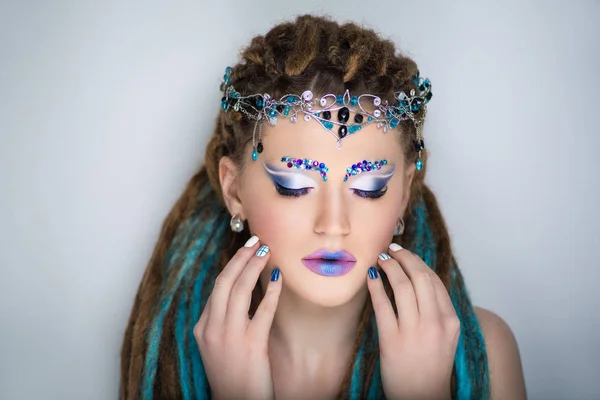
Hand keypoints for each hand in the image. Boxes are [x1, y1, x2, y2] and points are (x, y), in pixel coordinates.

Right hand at [193, 236, 281, 399]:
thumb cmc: (232, 374)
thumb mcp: (217, 346)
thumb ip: (222, 321)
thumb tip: (239, 294)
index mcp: (202, 328)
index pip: (217, 288)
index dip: (232, 266)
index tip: (245, 251)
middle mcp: (212, 329)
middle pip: (224, 282)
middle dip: (240, 258)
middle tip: (255, 241)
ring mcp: (230, 336)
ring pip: (239, 290)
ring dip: (253, 266)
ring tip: (265, 251)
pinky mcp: (251, 345)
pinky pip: (263, 310)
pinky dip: (271, 291)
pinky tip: (279, 278)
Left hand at [367, 244, 459, 399]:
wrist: (422, 396)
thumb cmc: (431, 365)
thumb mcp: (445, 336)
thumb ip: (437, 309)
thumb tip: (418, 279)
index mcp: (450, 321)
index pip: (435, 281)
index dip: (418, 263)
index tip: (406, 254)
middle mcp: (435, 323)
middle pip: (419, 277)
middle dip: (404, 258)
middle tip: (391, 249)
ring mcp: (414, 331)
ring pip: (401, 286)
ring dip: (389, 267)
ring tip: (380, 259)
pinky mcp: (392, 340)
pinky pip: (382, 304)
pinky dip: (375, 286)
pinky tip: (370, 277)